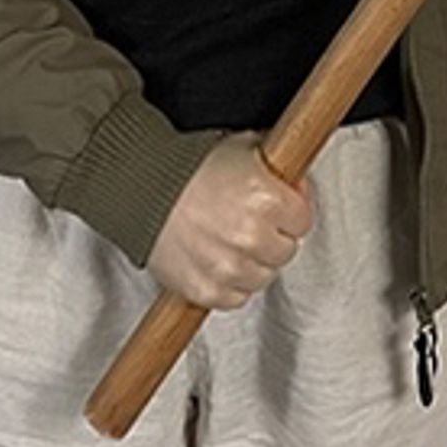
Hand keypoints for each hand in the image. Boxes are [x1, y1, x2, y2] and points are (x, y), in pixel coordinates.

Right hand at [147, 131, 313, 310]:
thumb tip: (297, 184)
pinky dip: (231, 283)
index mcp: (267, 198)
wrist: (143, 187)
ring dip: (254, 262)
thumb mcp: (247, 148)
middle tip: (254, 222)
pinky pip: (236, 297)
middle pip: (286, 251)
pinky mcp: (206, 290)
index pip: (303, 220)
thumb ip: (279, 168)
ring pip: (264, 277)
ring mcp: (229, 267)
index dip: (291, 211)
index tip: (279, 207)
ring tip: (234, 240)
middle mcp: (251, 235)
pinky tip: (220, 260)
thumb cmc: (192, 166)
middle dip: (274, 236)